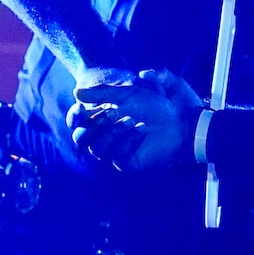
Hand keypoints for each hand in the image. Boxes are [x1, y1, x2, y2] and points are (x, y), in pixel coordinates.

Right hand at [69, 68, 203, 172]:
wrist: (178, 121)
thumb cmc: (153, 104)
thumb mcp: (127, 93)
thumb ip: (102, 92)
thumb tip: (76, 94)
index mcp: (99, 120)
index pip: (76, 122)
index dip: (74, 116)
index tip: (81, 108)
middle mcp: (102, 137)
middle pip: (82, 137)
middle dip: (96, 123)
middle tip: (114, 111)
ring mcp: (113, 151)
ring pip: (97, 149)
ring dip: (113, 132)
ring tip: (131, 119)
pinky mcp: (126, 162)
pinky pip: (117, 156)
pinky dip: (128, 141)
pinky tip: (142, 128)